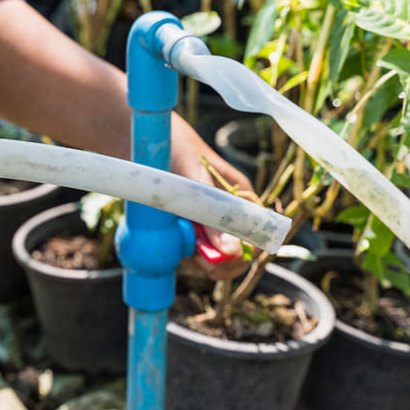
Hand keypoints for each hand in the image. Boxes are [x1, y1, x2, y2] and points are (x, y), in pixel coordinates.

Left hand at [169, 114, 256, 280]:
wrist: (151, 145)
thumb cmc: (180, 152)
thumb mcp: (196, 181)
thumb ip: (214, 212)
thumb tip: (231, 250)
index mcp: (243, 200)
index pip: (257, 235)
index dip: (244, 255)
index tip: (222, 261)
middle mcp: (230, 214)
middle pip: (237, 253)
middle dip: (220, 264)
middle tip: (197, 262)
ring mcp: (209, 223)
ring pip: (214, 257)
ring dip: (199, 262)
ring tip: (181, 251)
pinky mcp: (190, 229)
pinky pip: (193, 253)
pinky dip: (184, 256)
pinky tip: (173, 246)